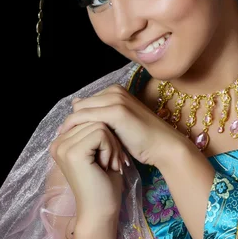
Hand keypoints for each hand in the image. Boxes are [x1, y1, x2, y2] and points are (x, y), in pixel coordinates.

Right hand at [50, 120, 126, 222]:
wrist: (101, 211)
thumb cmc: (104, 181)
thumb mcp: (97, 148)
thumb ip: (90, 126)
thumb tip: (80, 101)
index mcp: (61, 141)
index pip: (88, 118)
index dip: (104, 134)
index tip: (106, 158)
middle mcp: (58, 142)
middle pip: (94, 119)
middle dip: (109, 139)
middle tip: (110, 163)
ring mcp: (63, 146)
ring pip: (100, 124)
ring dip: (112, 145)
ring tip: (108, 165)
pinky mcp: (74, 152)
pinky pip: (101, 133)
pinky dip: (111, 149)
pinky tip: (106, 166)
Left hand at [58, 84, 188, 165]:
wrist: (163, 146)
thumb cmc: (141, 138)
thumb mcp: (116, 124)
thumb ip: (99, 114)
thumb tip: (75, 104)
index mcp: (114, 91)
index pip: (84, 104)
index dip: (78, 122)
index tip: (74, 140)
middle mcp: (114, 90)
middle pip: (80, 107)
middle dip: (75, 126)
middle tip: (74, 146)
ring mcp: (116, 99)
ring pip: (81, 111)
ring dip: (75, 129)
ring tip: (76, 147)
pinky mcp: (116, 111)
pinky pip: (87, 118)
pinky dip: (79, 130)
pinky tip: (78, 144)